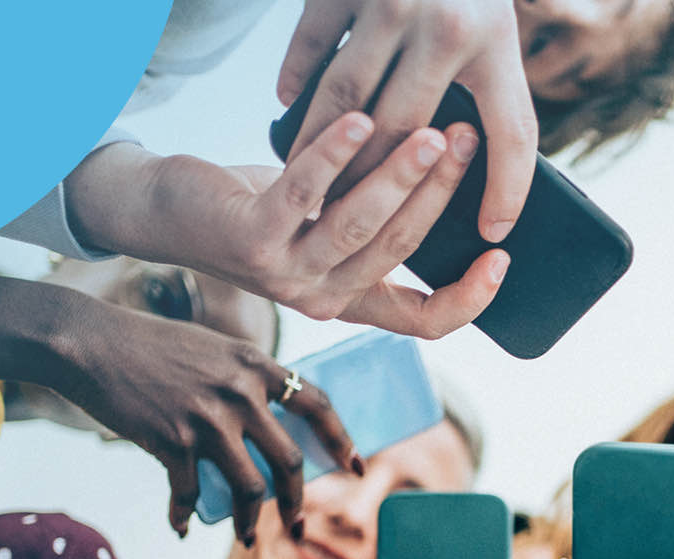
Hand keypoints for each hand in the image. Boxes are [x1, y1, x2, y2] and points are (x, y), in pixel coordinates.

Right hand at [0, 263, 356, 543]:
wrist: (91, 344)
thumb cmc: (150, 346)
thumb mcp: (213, 348)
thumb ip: (245, 378)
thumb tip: (271, 420)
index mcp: (256, 365)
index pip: (317, 405)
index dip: (342, 439)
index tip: (356, 467)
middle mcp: (241, 393)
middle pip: (289, 461)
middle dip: (296, 501)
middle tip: (297, 525)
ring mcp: (208, 419)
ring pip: (249, 486)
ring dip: (248, 521)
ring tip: (246, 539)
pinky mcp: (173, 441)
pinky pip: (189, 493)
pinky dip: (184, 513)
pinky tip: (180, 526)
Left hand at [66, 113, 508, 336]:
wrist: (172, 215)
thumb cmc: (263, 209)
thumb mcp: (329, 224)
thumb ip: (379, 220)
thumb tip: (448, 174)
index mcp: (352, 300)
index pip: (426, 320)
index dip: (470, 299)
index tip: (501, 256)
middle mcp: (324, 299)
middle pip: (401, 249)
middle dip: (443, 192)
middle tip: (469, 140)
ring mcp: (288, 276)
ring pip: (362, 225)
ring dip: (402, 175)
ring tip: (433, 132)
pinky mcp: (253, 241)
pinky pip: (306, 192)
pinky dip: (335, 154)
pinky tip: (360, 122)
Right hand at [277, 0, 535, 241]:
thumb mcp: (492, 27)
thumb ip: (489, 89)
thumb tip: (477, 171)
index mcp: (495, 40)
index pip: (514, 131)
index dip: (509, 189)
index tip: (492, 236)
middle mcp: (448, 23)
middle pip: (406, 129)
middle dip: (378, 185)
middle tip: (356, 224)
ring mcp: (390, 2)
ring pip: (350, 97)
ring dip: (328, 147)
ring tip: (315, 184)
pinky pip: (314, 43)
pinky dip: (298, 79)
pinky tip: (288, 106)